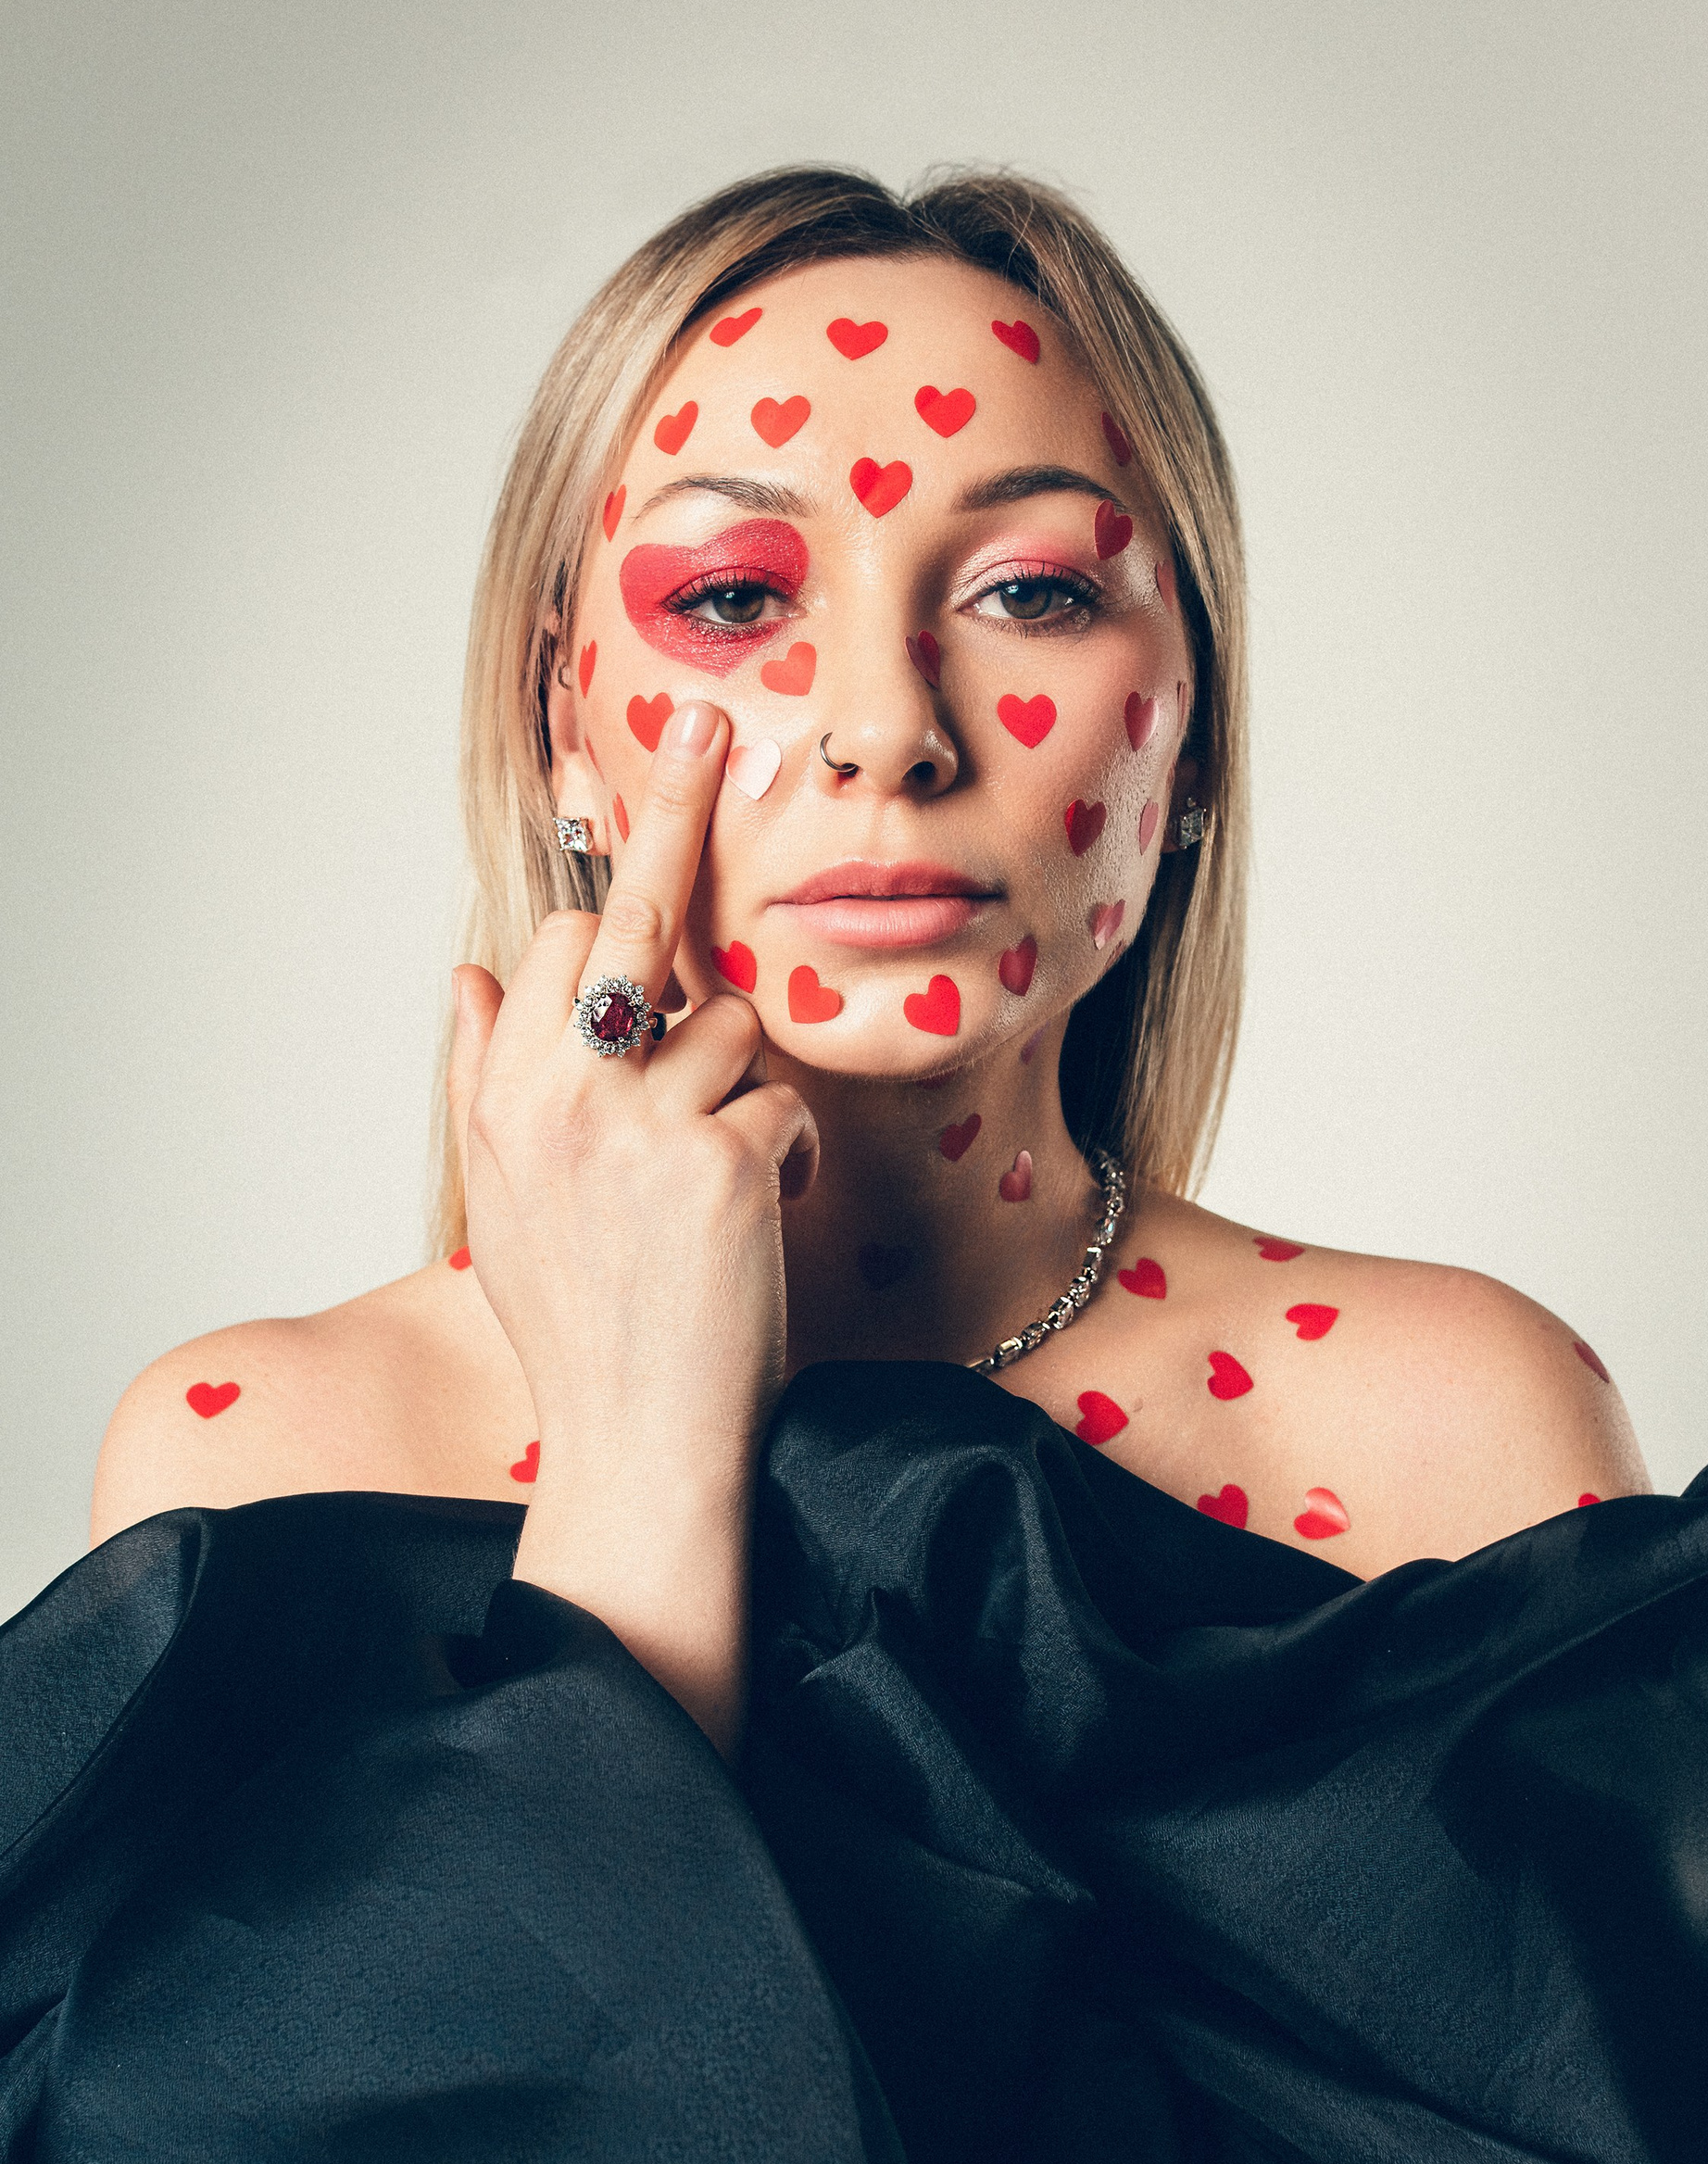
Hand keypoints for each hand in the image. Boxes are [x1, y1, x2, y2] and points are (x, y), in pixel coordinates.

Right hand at [447, 699, 816, 1754]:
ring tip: (713, 1188)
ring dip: (744, 1089)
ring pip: (731, 1026)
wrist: (642, 1447)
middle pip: (635, 927)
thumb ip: (488, 1081)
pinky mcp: (718, 1162)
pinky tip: (752, 1224)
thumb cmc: (584, 1327)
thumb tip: (470, 972)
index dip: (614, 863)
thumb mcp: (507, 1206)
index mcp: (506, 1099)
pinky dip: (782, 1156)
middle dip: (679, 821)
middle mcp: (558, 1096)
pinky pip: (781, 1104)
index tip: (625, 756)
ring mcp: (637, 1124)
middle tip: (711, 716)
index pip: (563, 942)